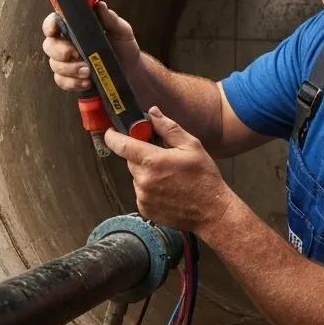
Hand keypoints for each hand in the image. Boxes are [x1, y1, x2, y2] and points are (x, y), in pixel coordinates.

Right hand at [40, 2, 140, 91]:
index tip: (54, 30)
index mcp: (75, 27)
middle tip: (76, 55)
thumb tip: (100, 6)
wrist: (131, 71)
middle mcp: (66, 43)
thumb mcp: (121, 31)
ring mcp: (66, 62)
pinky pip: (61, 81)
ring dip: (69, 69)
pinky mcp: (70, 78)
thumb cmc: (123, 47)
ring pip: (54, 64)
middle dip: (60, 51)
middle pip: (49, 45)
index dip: (49, 25)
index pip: (54, 22)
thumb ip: (110, 19)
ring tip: (87, 71)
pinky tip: (86, 82)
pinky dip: (73, 82)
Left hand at [104, 107, 233, 231]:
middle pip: (131, 160)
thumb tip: (152, 113)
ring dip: (147, 172)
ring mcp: (142, 196)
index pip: (121, 145)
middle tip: (162, 156)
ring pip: (136, 176)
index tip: (112, 131)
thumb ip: (168, 128)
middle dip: (142, 154)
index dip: (113, 136)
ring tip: (169, 176)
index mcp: (153, 161)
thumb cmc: (204, 177)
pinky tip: (168, 189)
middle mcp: (143, 180)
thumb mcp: (191, 146)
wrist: (211, 212)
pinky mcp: (144, 208)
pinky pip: (141, 191)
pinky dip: (150, 187)